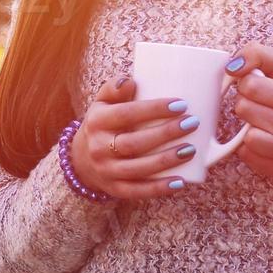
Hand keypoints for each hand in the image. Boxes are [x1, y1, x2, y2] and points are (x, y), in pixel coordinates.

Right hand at [70, 76, 198, 198]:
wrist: (80, 159)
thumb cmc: (103, 123)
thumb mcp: (102, 103)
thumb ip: (114, 88)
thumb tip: (130, 80)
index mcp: (97, 121)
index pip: (126, 114)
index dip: (153, 109)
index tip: (181, 104)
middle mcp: (99, 147)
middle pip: (134, 142)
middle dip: (165, 134)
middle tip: (192, 123)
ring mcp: (106, 171)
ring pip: (137, 169)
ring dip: (166, 160)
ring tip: (191, 150)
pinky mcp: (115, 189)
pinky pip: (137, 191)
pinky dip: (159, 189)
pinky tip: (181, 182)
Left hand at [222, 40, 272, 183]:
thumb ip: (256, 54)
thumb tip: (232, 67)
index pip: (251, 85)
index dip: (247, 81)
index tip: (256, 84)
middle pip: (244, 109)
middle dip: (245, 102)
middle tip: (260, 103)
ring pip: (246, 138)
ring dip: (247, 126)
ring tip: (261, 120)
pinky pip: (247, 156)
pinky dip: (248, 146)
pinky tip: (263, 137)